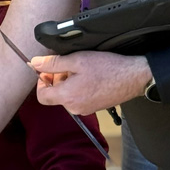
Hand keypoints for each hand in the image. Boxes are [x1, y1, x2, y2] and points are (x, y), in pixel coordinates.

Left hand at [31, 51, 148, 114]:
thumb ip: (52, 63)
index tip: (48, 71)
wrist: (134, 77)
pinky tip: (91, 76)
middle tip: (69, 65)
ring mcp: (85, 109)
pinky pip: (79, 98)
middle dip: (57, 79)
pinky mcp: (94, 107)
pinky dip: (79, 87)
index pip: (41, 96)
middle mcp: (74, 108)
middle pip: (55, 95)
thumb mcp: (77, 59)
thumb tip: (35, 63)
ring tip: (83, 69)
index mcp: (67, 97)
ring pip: (67, 95)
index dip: (41, 82)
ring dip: (69, 82)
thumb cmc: (107, 68)